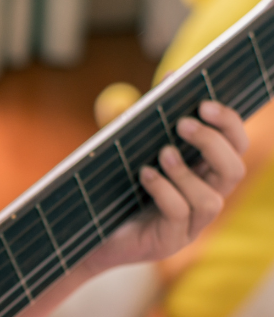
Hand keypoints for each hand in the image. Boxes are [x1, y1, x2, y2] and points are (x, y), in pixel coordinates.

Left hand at [92, 100, 247, 269]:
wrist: (81, 230)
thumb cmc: (111, 186)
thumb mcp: (131, 148)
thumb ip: (151, 117)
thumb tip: (172, 75)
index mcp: (202, 174)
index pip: (235, 147)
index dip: (229, 125)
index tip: (205, 103)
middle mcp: (202, 199)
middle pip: (234, 170)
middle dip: (213, 143)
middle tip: (183, 124)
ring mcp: (188, 225)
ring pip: (211, 199)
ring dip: (187, 172)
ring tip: (162, 154)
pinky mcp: (167, 241)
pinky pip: (179, 214)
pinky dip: (165, 190)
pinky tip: (145, 175)